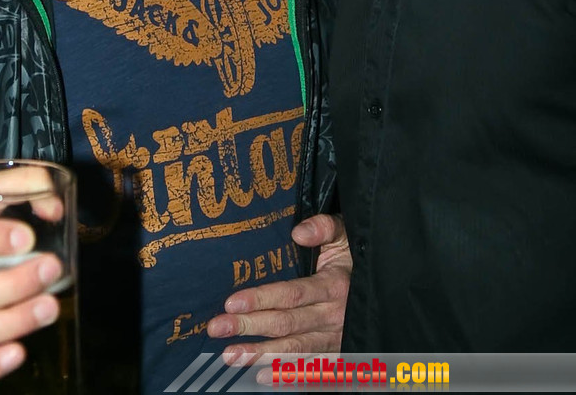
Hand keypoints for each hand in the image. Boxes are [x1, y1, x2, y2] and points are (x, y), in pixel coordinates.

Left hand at [206, 213, 350, 378]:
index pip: (292, 294)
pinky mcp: (337, 354)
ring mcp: (336, 339)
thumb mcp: (345, 235)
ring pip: (294, 349)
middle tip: (217, 328)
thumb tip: (298, 232)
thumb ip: (324, 227)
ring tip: (230, 356)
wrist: (387, 284)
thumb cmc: (355, 256)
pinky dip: (286, 375)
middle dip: (249, 326)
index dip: (262, 298)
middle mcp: (334, 316)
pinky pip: (311, 369)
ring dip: (260, 354)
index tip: (232, 302)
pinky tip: (260, 377)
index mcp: (334, 286)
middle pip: (286, 324)